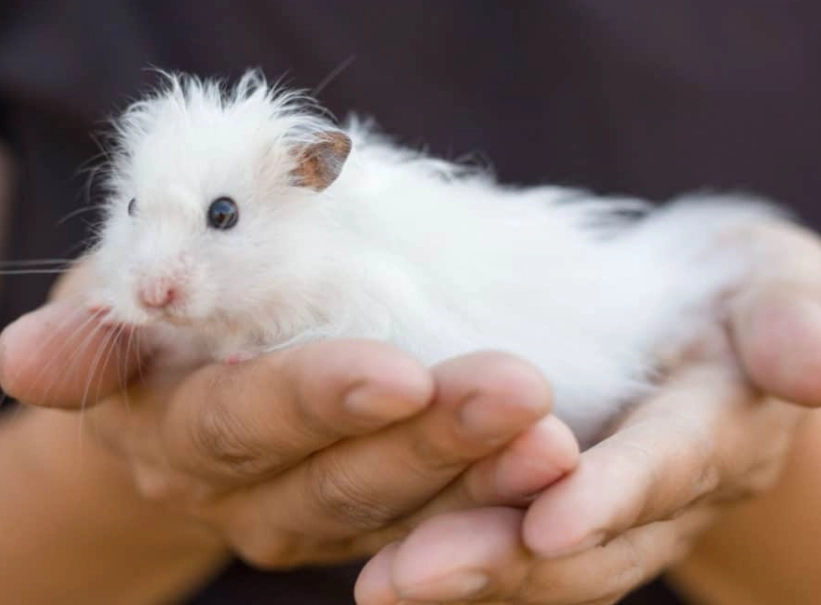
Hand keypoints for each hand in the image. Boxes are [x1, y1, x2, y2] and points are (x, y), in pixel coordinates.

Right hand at [0, 295, 577, 568]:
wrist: (188, 395)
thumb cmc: (159, 329)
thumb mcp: (116, 313)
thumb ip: (92, 339)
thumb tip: (18, 360)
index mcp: (186, 434)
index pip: (254, 420)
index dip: (319, 400)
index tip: (399, 370)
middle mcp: (254, 493)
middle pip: (346, 476)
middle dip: (433, 437)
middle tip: (517, 389)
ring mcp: (320, 516)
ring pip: (407, 509)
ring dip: (485, 477)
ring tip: (556, 436)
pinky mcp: (373, 519)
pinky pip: (440, 516)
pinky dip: (498, 497)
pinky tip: (560, 464)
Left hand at [354, 221, 820, 604]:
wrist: (713, 328)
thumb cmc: (736, 292)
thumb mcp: (773, 284)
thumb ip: (788, 319)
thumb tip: (806, 364)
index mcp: (720, 427)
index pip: (668, 465)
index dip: (612, 495)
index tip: (547, 521)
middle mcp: (665, 489)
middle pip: (589, 537)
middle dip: (503, 556)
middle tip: (410, 575)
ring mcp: (613, 511)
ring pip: (542, 556)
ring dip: (465, 570)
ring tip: (382, 583)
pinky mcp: (565, 508)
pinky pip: (514, 541)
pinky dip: (455, 555)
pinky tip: (387, 563)